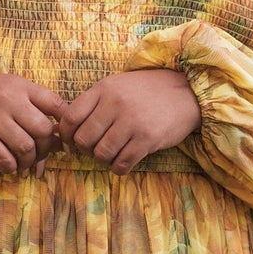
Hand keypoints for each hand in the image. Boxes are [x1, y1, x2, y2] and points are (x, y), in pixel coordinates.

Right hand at [0, 72, 65, 174]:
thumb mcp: (8, 90)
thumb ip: (33, 106)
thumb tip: (59, 138)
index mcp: (20, 86)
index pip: (55, 104)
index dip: (65, 125)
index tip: (62, 139)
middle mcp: (9, 100)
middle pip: (44, 130)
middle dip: (46, 148)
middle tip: (39, 155)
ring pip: (26, 147)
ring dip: (28, 161)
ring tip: (23, 164)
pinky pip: (4, 158)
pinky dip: (10, 167)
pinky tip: (8, 167)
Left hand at [59, 68, 200, 173]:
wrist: (186, 91)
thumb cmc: (146, 91)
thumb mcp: (117, 86)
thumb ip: (93, 103)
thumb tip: (66, 129)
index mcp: (104, 89)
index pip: (70, 117)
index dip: (66, 135)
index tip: (72, 141)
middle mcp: (115, 104)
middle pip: (84, 139)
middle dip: (86, 149)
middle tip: (96, 148)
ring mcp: (132, 122)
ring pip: (101, 154)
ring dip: (104, 159)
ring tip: (113, 153)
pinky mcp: (147, 139)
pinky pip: (122, 163)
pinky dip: (119, 167)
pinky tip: (125, 161)